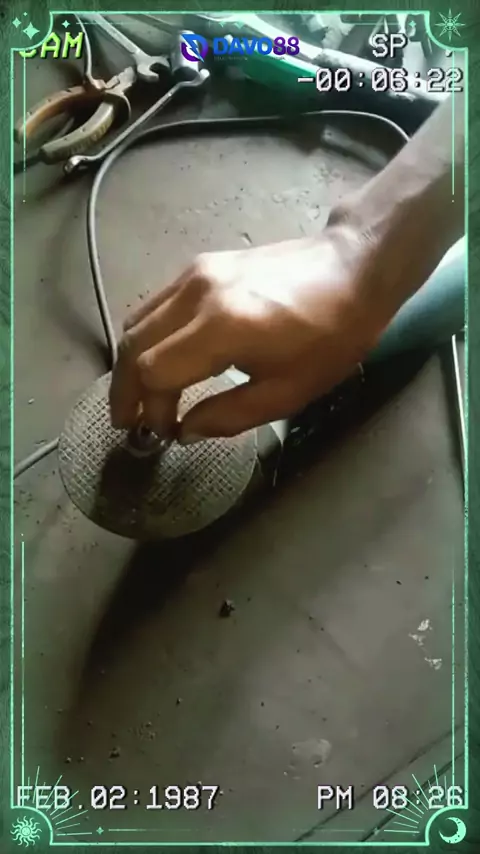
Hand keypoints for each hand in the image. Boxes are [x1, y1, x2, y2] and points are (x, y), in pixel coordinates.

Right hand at [109, 223, 387, 442]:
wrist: (353, 266)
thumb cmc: (332, 334)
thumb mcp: (288, 391)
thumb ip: (229, 416)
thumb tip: (186, 432)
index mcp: (220, 328)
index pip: (154, 372)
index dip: (150, 408)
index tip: (163, 433)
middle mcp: (196, 294)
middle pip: (133, 344)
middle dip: (125, 389)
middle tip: (130, 422)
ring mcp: (194, 272)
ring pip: (138, 321)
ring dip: (132, 362)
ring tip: (141, 396)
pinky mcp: (200, 265)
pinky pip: (156, 305)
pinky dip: (148, 337)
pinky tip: (162, 360)